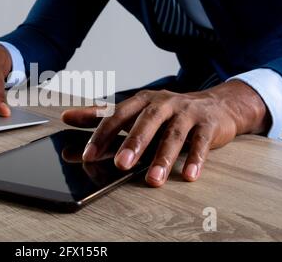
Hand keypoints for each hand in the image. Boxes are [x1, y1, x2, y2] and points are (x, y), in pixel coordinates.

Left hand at [62, 80, 269, 186]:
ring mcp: (187, 113)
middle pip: (147, 121)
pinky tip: (189, 176)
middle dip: (134, 143)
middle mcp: (164, 103)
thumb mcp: (134, 110)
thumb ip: (101, 116)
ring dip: (163, 157)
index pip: (118, 115)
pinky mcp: (208, 125)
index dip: (103, 134)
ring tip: (153, 180)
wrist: (215, 105)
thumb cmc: (167, 111)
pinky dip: (196, 159)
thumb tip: (66, 117)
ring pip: (174, 134)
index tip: (87, 155)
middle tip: (121, 164)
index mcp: (142, 100)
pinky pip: (201, 143)